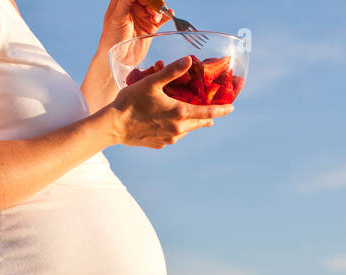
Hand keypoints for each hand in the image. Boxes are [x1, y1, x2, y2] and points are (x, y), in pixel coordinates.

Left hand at [98, 0, 166, 55]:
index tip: (149, 3)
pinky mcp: (150, 27)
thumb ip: (126, 1)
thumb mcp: (117, 16)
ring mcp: (142, 16)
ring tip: (155, 19)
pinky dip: (166, 16)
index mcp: (122, 1)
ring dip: (159, 10)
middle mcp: (133, 7)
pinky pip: (161, 18)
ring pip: (155, 7)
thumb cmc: (112, 38)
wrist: (119, 59)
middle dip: (154, 3)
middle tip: (153, 12)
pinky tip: (170, 14)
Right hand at [109, 57, 232, 147]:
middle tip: (214, 110)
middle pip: (200, 122)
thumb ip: (171, 71)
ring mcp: (170, 139)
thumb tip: (189, 60)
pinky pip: (174, 135)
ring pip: (188, 130)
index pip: (209, 112)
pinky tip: (169, 121)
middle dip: (208, 115)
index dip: (222, 110)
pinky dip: (176, 127)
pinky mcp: (161, 144)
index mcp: (180, 113)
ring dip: (191, 121)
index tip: (232, 108)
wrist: (113, 126)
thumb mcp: (151, 82)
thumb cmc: (131, 102)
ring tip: (190, 113)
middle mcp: (179, 130)